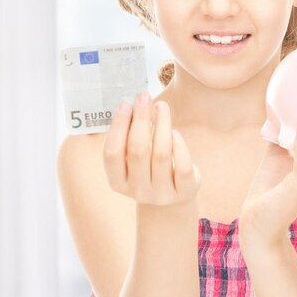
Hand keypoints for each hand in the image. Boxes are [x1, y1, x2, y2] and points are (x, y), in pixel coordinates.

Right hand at [103, 92, 200, 209]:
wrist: (171, 199)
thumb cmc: (148, 168)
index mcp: (117, 182)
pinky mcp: (184, 192)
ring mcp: (161, 194)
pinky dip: (178, 144)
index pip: (112, 153)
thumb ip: (130, 136)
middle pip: (137, 150)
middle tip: (144, 96)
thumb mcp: (134, 157)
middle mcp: (138, 191)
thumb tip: (136, 103)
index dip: (118, 127)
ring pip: (161, 154)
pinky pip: (182, 165)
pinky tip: (174, 131)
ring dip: (161, 125)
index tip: (126, 104)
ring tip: (161, 107)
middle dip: (141, 119)